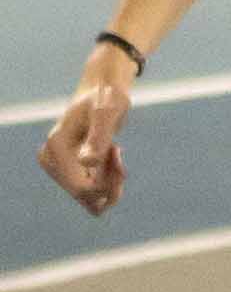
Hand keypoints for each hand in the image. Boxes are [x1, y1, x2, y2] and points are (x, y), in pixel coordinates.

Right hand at [36, 53, 134, 218]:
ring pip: (91, 201)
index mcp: (56, 147)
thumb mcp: (108, 113)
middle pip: (87, 198)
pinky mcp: (66, 170)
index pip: (83, 190)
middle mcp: (51, 160)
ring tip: (114, 154)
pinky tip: (110, 157)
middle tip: (117, 153)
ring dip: (110, 185)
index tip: (117, 152)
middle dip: (110, 183)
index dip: (108, 183)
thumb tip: (88, 163)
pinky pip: (91, 196)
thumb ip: (99, 138)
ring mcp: (57, 167)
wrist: (102, 89)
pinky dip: (107, 184)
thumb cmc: (107, 97)